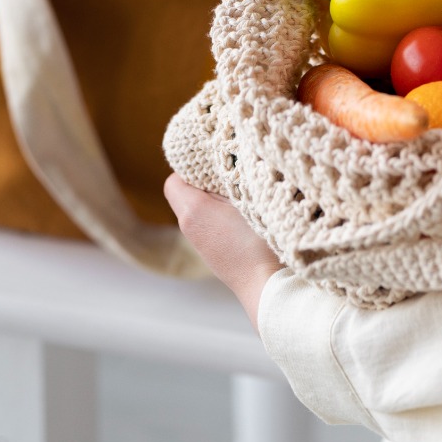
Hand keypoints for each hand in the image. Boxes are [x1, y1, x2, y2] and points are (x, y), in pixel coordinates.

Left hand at [164, 174, 279, 331]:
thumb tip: (227, 154)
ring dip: (215, 199)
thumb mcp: (249, 197)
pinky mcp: (212, 254)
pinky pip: (208, 224)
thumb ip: (233, 174)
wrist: (268, 287)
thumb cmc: (260, 240)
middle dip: (205, 180)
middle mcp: (188, 226)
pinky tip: (244, 216)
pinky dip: (220, 216)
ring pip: (198, 209)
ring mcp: (200, 243)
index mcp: (192, 210)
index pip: (174, 180)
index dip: (190, 167)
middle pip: (186, 193)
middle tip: (232, 172)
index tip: (214, 161)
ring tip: (242, 192)